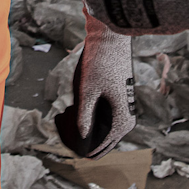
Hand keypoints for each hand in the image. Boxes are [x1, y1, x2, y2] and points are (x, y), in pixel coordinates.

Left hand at [59, 15, 135, 156]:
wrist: (110, 38)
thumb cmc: (100, 63)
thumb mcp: (87, 91)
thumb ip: (83, 117)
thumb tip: (80, 138)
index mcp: (122, 122)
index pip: (101, 149)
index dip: (82, 151)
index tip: (65, 146)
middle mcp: (126, 119)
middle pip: (102, 142)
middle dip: (82, 141)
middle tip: (62, 134)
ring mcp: (123, 110)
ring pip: (102, 130)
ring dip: (85, 129)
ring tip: (65, 122)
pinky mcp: (118, 101)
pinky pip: (103, 119)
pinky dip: (89, 118)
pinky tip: (74, 111)